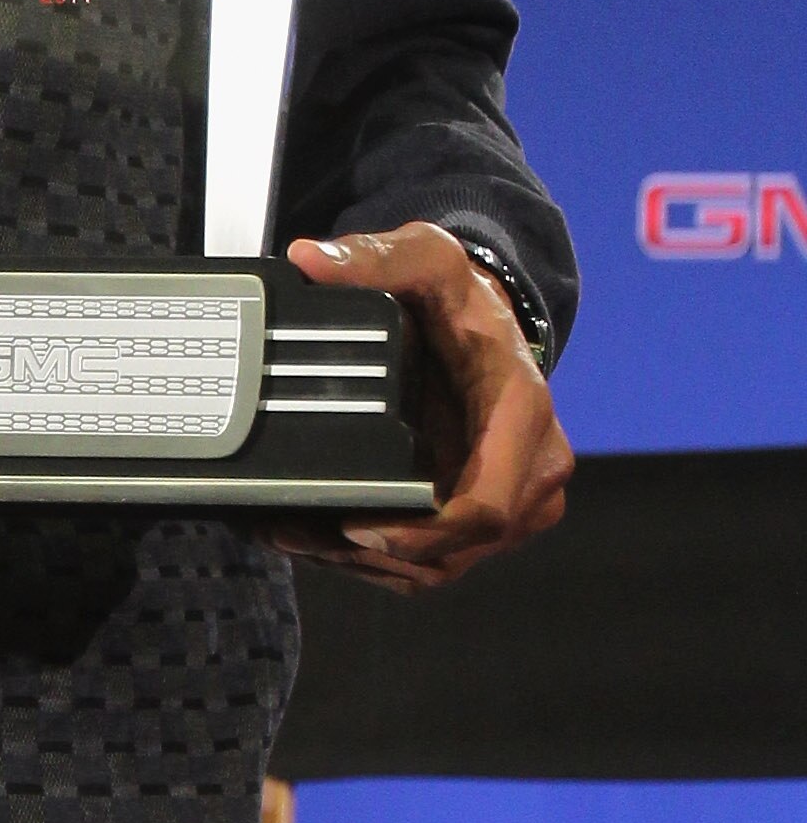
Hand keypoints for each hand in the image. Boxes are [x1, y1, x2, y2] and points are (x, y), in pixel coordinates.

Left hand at [270, 223, 572, 592]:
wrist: (483, 318)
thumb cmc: (458, 294)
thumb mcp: (424, 258)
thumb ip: (371, 257)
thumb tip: (307, 259)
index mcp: (523, 413)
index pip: (490, 505)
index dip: (425, 533)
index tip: (356, 529)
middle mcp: (531, 470)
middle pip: (455, 549)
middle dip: (373, 553)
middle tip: (293, 531)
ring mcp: (511, 502)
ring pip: (439, 565)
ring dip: (365, 564)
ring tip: (290, 534)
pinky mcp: (483, 517)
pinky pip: (433, 559)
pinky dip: (378, 560)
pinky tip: (318, 539)